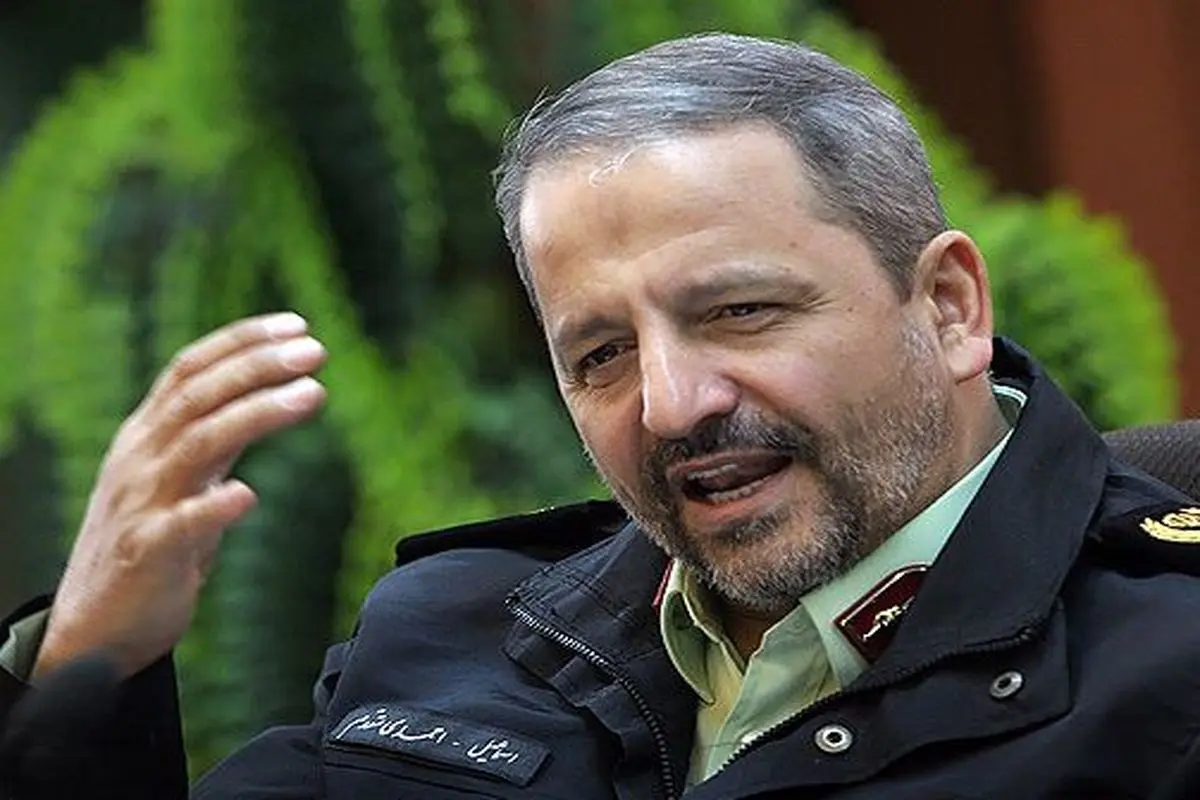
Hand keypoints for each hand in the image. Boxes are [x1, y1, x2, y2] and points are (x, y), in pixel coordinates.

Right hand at [33, 313, 327, 679]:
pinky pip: (180, 525)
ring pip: (198, 444)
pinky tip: (248, 496)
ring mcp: (141, 504)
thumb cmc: (148, 545)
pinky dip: (213, 507)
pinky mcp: (146, 553)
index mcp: (147, 435)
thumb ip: (215, 439)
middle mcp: (140, 458)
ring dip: (257, 414)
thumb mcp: (180, 479)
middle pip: (199, 395)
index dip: (242, 342)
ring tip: (312, 394)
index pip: (191, 370)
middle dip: (259, 366)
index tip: (297, 325)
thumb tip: (270, 396)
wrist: (94, 627)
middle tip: (316, 350)